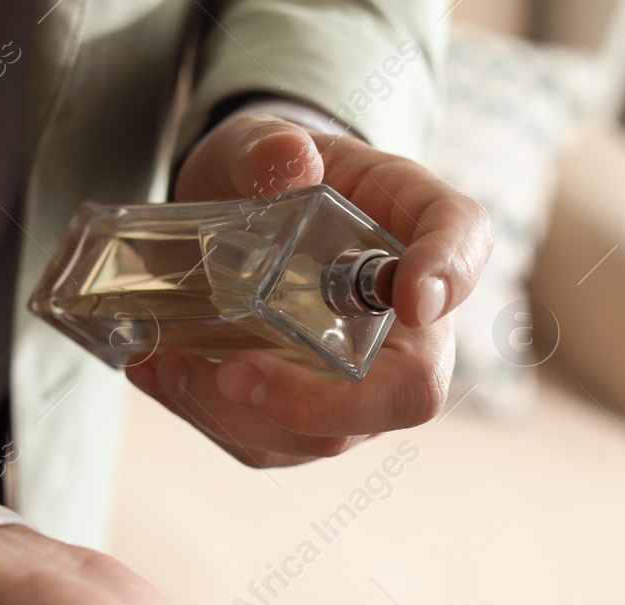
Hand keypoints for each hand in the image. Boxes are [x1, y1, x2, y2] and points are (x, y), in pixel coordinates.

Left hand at [124, 114, 491, 466]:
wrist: (244, 212)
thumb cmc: (275, 174)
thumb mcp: (262, 141)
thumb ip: (270, 146)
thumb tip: (289, 163)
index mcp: (420, 228)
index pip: (464, 243)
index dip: (450, 274)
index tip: (413, 297)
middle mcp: (409, 325)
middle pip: (409, 392)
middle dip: (321, 404)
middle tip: (237, 374)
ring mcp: (362, 386)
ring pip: (326, 439)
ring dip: (238, 416)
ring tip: (169, 364)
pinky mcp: (306, 420)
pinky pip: (266, 444)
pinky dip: (204, 417)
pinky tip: (159, 373)